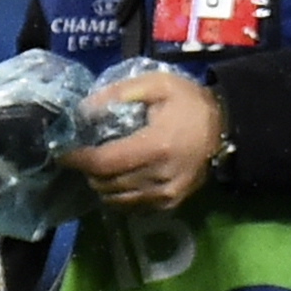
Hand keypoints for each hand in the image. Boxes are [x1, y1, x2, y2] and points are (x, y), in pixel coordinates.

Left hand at [60, 68, 221, 212]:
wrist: (228, 126)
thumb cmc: (191, 103)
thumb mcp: (158, 84)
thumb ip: (120, 93)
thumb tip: (84, 108)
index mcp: (156, 146)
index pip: (103, 162)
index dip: (78, 159)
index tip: (62, 152)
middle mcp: (159, 175)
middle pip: (106, 183)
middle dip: (89, 171)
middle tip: (86, 155)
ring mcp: (166, 193)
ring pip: (116, 199)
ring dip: (102, 185)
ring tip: (101, 168)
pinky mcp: (171, 202)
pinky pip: (133, 206)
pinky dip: (119, 196)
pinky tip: (120, 180)